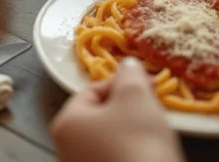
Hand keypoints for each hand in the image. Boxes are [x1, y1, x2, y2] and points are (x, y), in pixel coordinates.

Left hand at [51, 58, 183, 161]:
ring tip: (153, 136)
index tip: (148, 85)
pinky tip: (148, 156)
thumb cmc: (138, 143)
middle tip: (152, 108)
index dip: (123, 83)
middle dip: (127, 109)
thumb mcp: (136, 97)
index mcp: (66, 123)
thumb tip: (127, 65)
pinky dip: (131, 155)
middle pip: (99, 117)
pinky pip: (114, 159)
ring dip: (131, 133)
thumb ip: (129, 74)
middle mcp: (65, 150)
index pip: (92, 90)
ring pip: (107, 141)